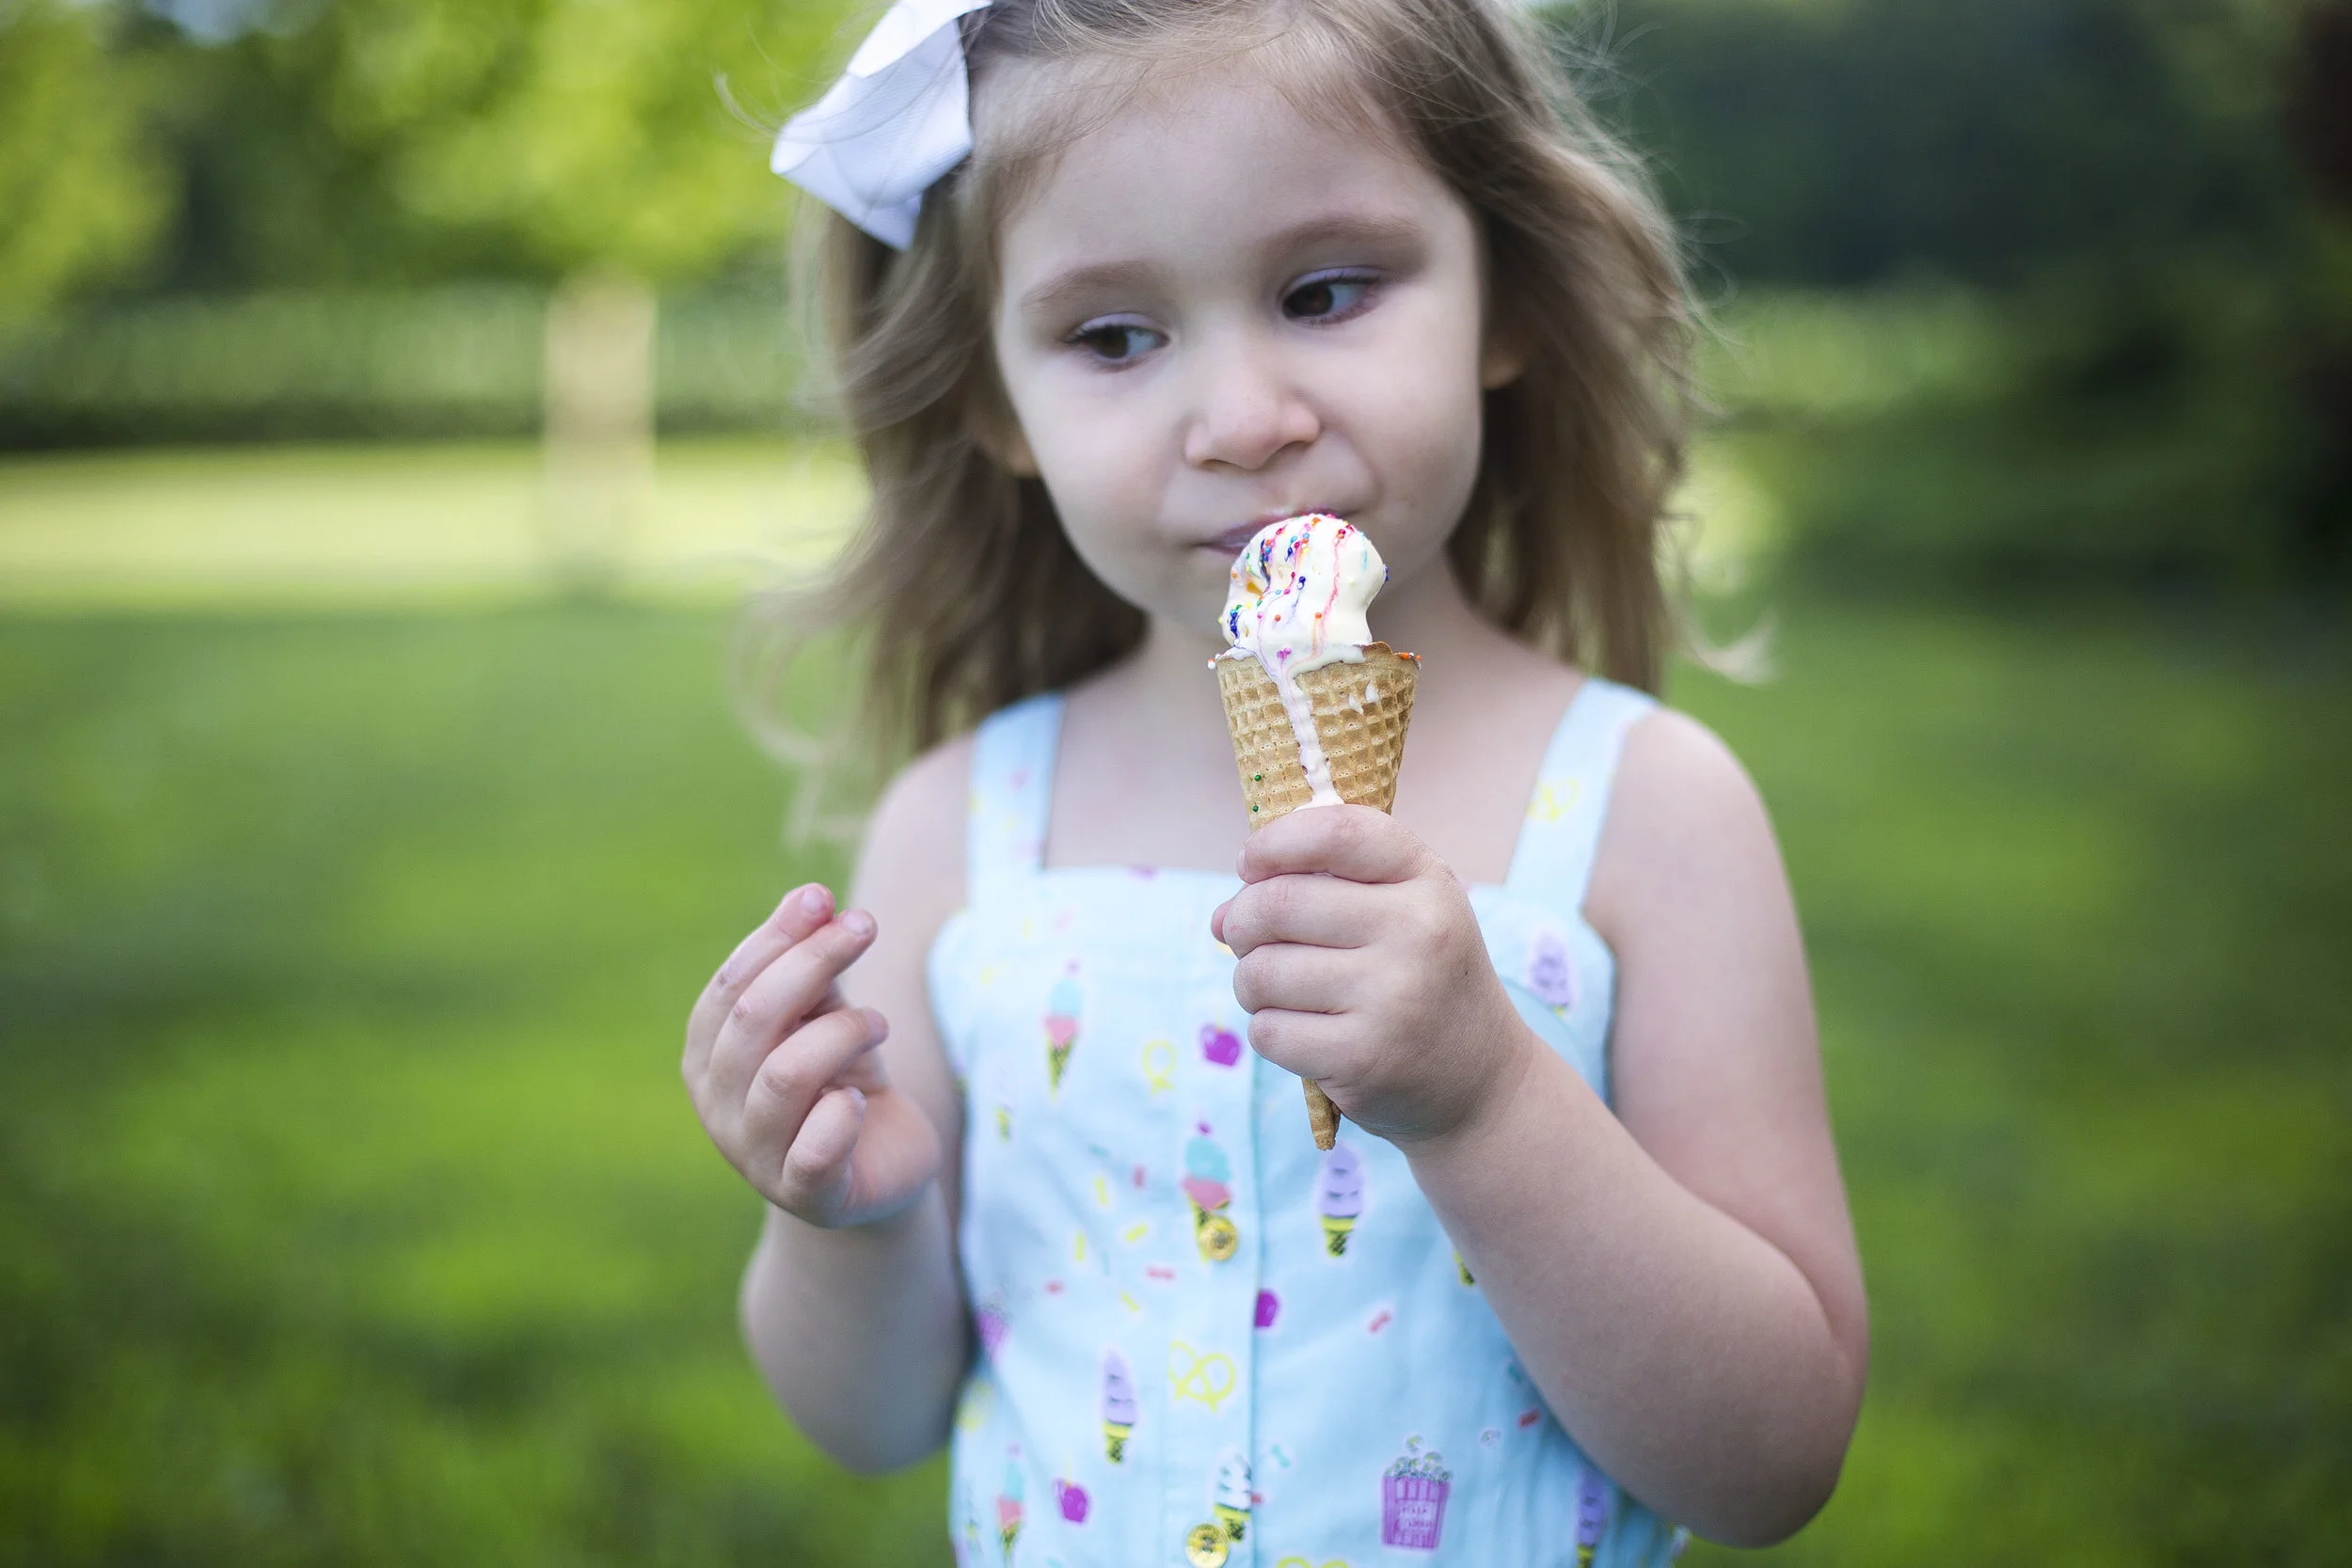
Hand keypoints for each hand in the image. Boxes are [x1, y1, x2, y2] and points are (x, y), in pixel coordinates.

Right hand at [683, 883, 941, 1226]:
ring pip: (784, 1075)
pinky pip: (813, 1151)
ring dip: (841, 1033)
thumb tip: (813, 899)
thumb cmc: (844, 1077)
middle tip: (866, 926)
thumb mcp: (826, 1017)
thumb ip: (813, 969)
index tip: (824, 897)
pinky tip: (862, 1099)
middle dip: (812, 961)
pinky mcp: (805, 1194)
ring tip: (879, 1023)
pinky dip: (840, 1115)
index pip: (729, 986)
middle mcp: (717, 1106)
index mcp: (707, 1055)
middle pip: (753, 1019)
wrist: (882, 1166)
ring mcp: (754, 1155)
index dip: (775, 938)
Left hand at [1210, 806, 1535, 1146]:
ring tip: (1279, 991)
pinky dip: (1268, 1032)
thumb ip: (1319, 888)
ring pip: (1261, 972)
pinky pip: (1267, 1031)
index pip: (1335, 831)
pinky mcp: (1362, 1058)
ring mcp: (1392, 998)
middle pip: (1277, 903)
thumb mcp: (1404, 912)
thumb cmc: (1423, 979)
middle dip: (1242, 922)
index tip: (1250, 864)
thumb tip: (1222, 918)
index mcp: (1429, 880)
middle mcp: (1417, 932)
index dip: (1273, 841)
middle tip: (1245, 938)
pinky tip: (1302, 1032)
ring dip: (1250, 983)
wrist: (1481, 1081)